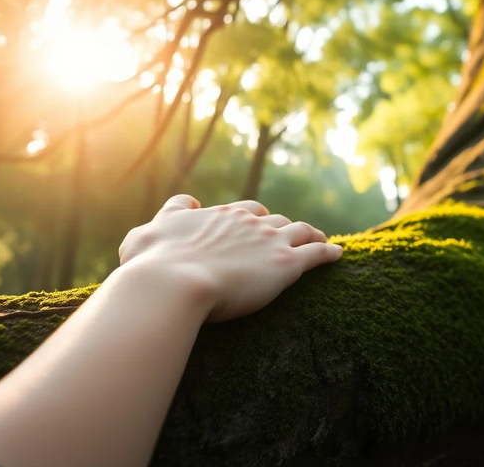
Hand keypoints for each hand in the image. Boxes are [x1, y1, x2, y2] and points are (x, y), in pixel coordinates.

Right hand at [118, 195, 342, 321]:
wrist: (171, 284)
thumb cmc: (152, 265)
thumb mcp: (146, 233)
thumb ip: (170, 214)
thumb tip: (187, 200)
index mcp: (219, 216)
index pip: (245, 210)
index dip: (255, 217)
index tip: (259, 223)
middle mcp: (247, 223)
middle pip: (275, 219)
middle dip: (283, 226)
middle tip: (289, 236)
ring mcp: (269, 241)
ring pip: (300, 230)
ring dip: (312, 234)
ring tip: (321, 240)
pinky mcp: (286, 265)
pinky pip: (316, 253)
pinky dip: (329, 252)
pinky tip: (338, 254)